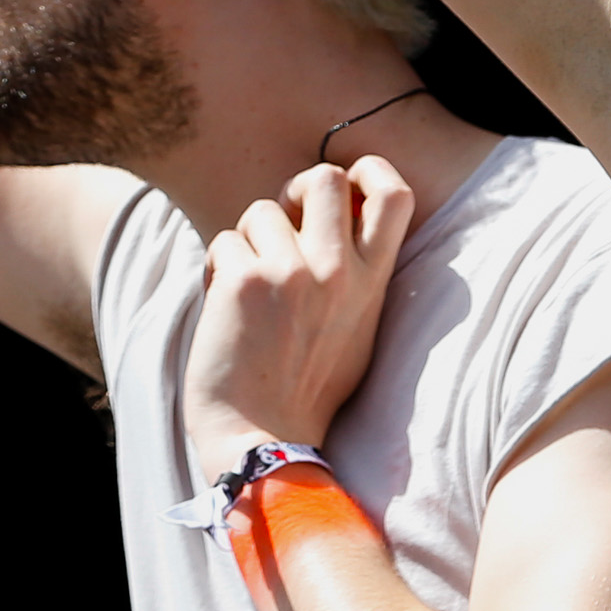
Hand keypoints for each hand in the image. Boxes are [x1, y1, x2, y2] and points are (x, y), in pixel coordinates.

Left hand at [182, 158, 414, 479]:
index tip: (346, 187)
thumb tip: (338, 226)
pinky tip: (220, 304)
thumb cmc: (305, 391)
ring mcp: (293, 273)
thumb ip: (355, 279)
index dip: (370, 172)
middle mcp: (339, 271)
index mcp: (372, 283)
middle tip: (282, 223)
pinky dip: (215, 269)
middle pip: (326, 177)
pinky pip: (224, 243)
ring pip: (261, 210)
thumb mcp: (356, 332)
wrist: (262, 439)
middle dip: (297, 188)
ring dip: (246, 241)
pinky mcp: (245, 281)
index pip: (395, 195)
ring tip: (244, 286)